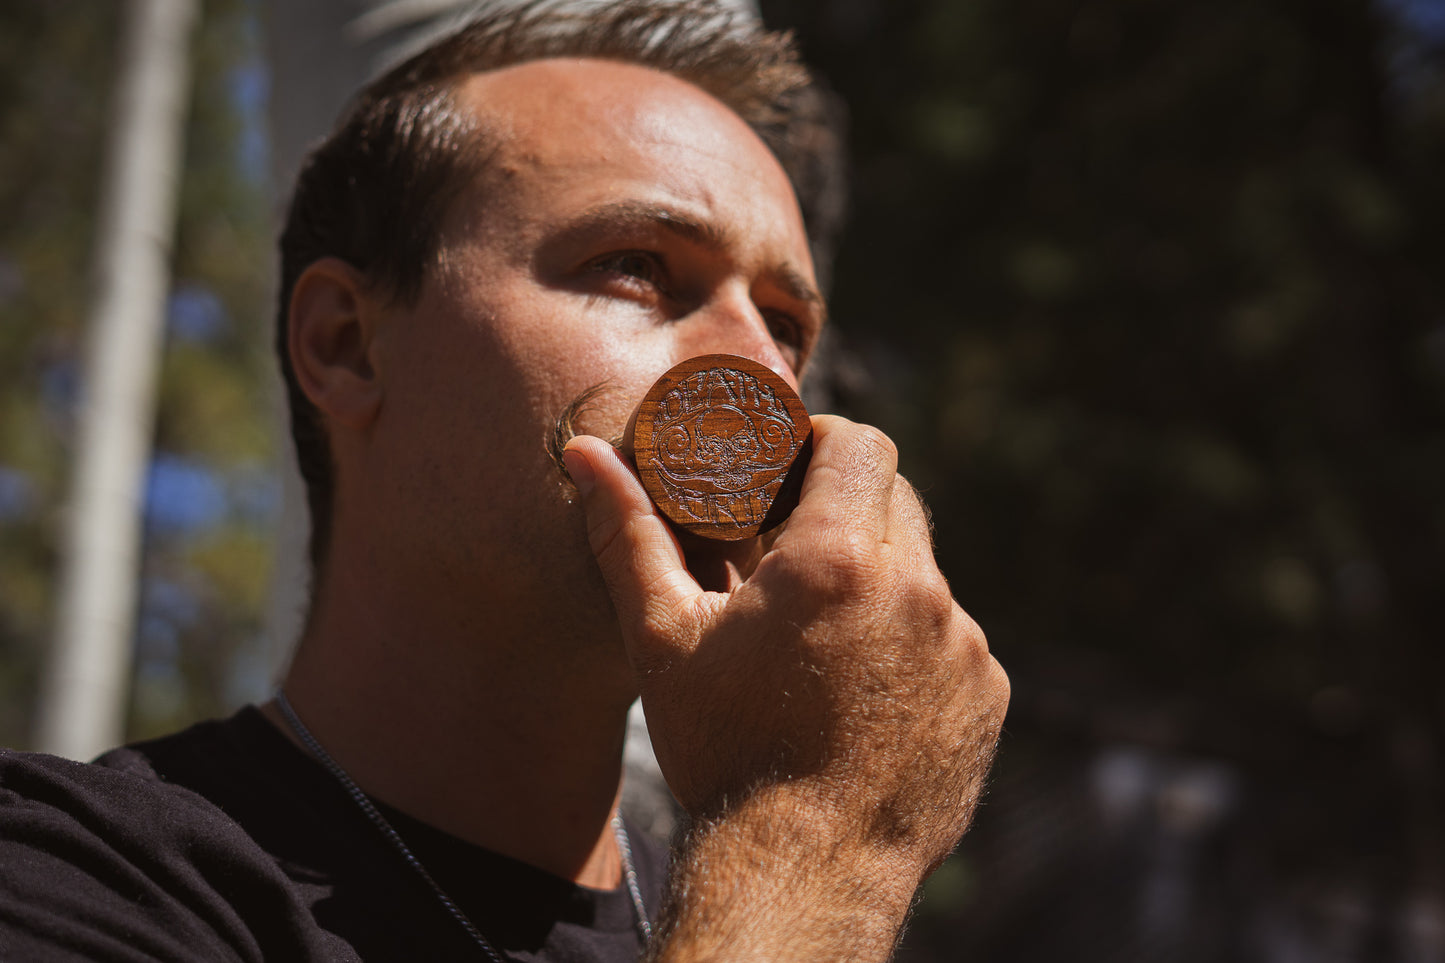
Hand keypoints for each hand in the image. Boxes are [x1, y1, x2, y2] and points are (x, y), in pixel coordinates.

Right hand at [564, 416, 1008, 960]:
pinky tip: (862, 686)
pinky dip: (912, 640)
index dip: (823, 443)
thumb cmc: (724, 751)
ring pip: (924, 571)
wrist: (804, 873)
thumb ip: (630, 534)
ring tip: (822, 632)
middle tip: (795, 546)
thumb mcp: (664, 639)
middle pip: (898, 498)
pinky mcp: (986, 694)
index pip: (860, 443)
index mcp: (837, 560)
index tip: (789, 471)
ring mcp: (962, 645)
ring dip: (879, 579)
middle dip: (848, 507)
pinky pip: (952, 636)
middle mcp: (918, 590)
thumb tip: (587, 455)